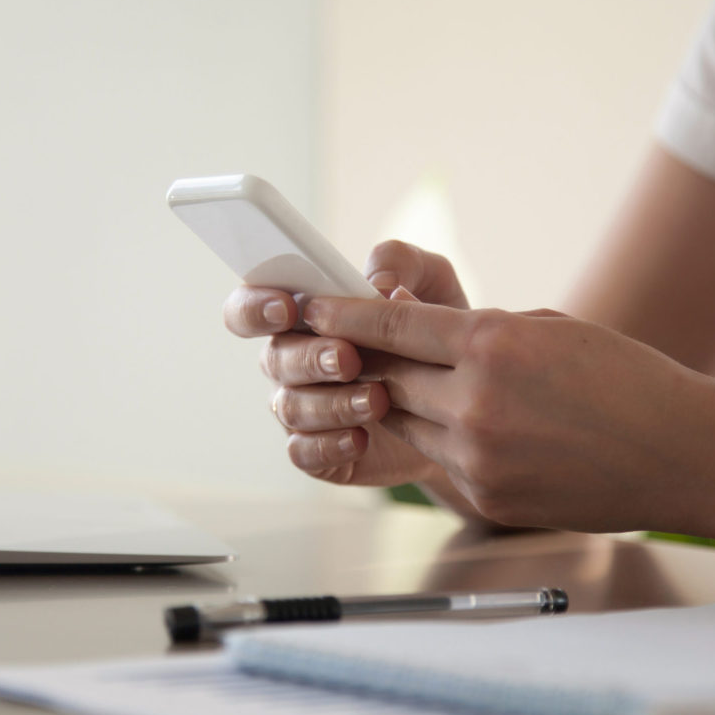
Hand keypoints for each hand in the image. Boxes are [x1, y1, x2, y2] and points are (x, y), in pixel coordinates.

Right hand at [223, 241, 481, 507]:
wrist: (465, 399)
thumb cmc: (435, 331)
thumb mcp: (431, 283)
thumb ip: (402, 263)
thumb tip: (378, 282)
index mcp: (303, 316)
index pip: (250, 307)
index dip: (255, 307)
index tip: (287, 308)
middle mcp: (292, 361)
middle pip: (274, 358)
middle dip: (310, 357)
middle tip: (349, 358)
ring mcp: (302, 408)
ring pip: (291, 407)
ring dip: (331, 403)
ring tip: (377, 400)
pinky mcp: (319, 451)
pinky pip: (303, 452)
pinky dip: (329, 445)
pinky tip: (361, 438)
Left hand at [301, 296, 714, 534]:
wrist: (678, 452)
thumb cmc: (623, 378)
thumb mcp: (547, 328)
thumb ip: (478, 331)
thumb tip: (425, 332)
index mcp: (491, 344)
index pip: (392, 325)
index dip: (344, 314)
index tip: (312, 307)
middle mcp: (475, 401)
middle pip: (386, 376)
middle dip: (364, 360)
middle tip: (349, 347)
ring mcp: (477, 454)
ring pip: (404, 420)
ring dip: (401, 401)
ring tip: (418, 386)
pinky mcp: (484, 494)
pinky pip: (437, 457)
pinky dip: (439, 437)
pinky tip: (469, 426)